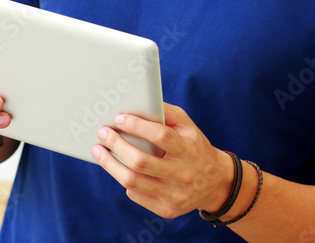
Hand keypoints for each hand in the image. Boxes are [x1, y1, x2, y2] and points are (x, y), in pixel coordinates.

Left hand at [91, 102, 232, 219]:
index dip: (137, 126)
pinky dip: (124, 181)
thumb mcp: (187, 126)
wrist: (216, 183)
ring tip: (98, 151)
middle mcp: (183, 175)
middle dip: (116, 145)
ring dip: (110, 165)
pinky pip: (136, 195)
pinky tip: (119, 169)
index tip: (118, 118)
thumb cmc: (194, 147)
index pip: (161, 136)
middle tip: (102, 133)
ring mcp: (174, 195)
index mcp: (189, 150)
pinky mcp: (167, 210)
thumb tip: (137, 104)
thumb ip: (166, 112)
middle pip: (141, 162)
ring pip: (133, 182)